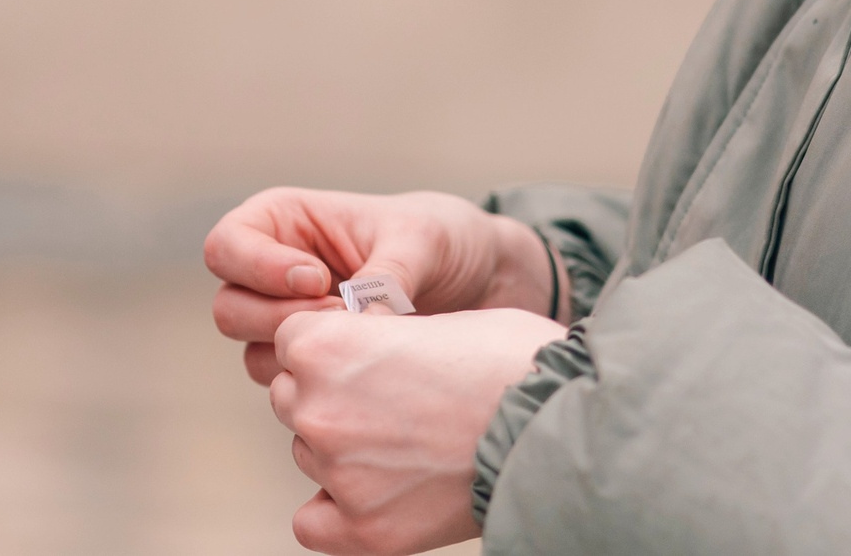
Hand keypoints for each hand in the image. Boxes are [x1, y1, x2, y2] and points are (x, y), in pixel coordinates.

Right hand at [207, 189, 552, 387]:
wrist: (487, 284)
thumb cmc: (447, 239)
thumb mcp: (422, 240)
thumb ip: (384, 277)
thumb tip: (357, 327)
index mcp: (285, 222)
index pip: (226, 245)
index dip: (259, 267)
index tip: (319, 279)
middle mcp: (274, 275)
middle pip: (230, 309)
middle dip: (280, 321)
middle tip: (342, 320)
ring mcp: (292, 326)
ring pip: (257, 356)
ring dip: (303, 358)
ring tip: (366, 346)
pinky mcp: (317, 368)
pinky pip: (293, 389)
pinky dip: (323, 386)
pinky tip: (371, 374)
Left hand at [271, 306, 566, 555]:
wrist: (560, 421)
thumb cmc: (509, 360)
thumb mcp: (427, 320)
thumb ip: (370, 337)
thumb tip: (354, 353)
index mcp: (327, 346)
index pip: (290, 343)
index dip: (332, 345)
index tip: (373, 355)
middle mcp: (319, 410)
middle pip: (293, 399)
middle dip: (333, 396)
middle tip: (397, 400)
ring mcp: (339, 474)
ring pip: (309, 454)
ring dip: (343, 448)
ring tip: (411, 440)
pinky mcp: (366, 530)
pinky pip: (313, 523)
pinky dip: (334, 511)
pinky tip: (377, 491)